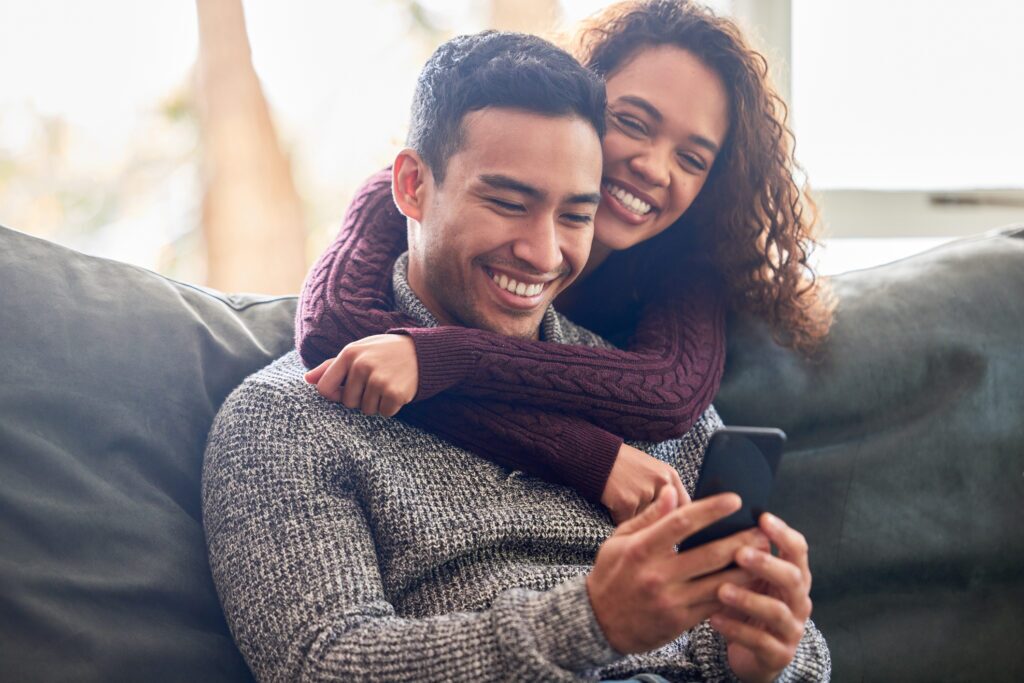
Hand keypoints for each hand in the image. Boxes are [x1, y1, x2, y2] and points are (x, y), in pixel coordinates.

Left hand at [304, 334, 418, 416]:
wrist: (421, 351)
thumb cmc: (384, 352)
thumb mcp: (358, 351)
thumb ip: (331, 366)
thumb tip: (307, 379)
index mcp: (349, 353)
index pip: (325, 388)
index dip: (334, 395)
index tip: (346, 391)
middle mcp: (361, 366)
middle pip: (347, 403)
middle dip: (360, 399)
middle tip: (374, 384)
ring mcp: (378, 379)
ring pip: (366, 410)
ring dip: (376, 403)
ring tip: (386, 385)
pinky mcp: (394, 392)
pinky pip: (384, 413)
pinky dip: (390, 407)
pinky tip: (397, 391)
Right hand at [587, 487, 769, 654]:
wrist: (599, 623)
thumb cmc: (610, 575)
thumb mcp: (619, 540)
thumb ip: (648, 517)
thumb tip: (672, 492)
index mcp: (641, 549)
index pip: (682, 523)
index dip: (711, 510)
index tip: (734, 500)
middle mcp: (657, 575)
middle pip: (710, 554)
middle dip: (742, 541)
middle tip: (764, 530)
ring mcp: (671, 600)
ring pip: (719, 583)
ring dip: (747, 569)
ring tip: (767, 555)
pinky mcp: (680, 621)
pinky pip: (715, 605)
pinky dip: (736, 593)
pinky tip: (751, 582)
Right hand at [601, 443, 689, 524]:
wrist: (597, 456)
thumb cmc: (624, 464)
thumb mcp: (651, 469)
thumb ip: (665, 488)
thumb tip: (675, 514)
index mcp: (670, 475)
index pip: (684, 505)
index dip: (675, 516)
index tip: (667, 523)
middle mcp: (661, 483)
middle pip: (664, 516)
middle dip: (653, 520)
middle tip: (642, 516)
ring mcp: (645, 493)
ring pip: (645, 521)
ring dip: (634, 519)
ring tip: (624, 500)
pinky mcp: (627, 502)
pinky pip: (626, 522)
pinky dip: (619, 517)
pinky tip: (614, 503)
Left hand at [711, 513, 813, 682]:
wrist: (753, 652)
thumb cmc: (747, 603)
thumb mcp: (746, 577)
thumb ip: (737, 550)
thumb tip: (711, 512)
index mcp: (793, 575)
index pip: (798, 549)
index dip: (783, 533)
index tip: (762, 517)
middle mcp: (798, 600)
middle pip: (792, 578)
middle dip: (767, 564)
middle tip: (740, 553)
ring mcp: (791, 628)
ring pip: (777, 611)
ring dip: (749, 599)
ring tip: (722, 590)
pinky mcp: (778, 654)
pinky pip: (760, 642)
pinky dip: (737, 629)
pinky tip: (714, 619)